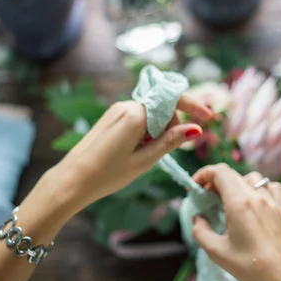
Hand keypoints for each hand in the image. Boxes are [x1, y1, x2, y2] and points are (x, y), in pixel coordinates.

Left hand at [45, 95, 212, 216]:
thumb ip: (171, 142)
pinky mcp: (110, 118)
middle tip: (168, 151)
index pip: (172, 100)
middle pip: (162, 108)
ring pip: (150, 114)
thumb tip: (196, 129)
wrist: (72, 181)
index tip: (209, 117)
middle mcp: (126, 106)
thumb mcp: (145, 161)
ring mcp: (116, 111)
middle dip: (172, 125)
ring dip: (158, 130)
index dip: (192, 106)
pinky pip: (137, 118)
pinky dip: (146, 131)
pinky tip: (138, 151)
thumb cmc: (108, 174)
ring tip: (147, 155)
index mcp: (136, 114)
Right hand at [191, 165, 280, 280]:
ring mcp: (272, 201)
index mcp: (239, 203)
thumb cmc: (248, 267)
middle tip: (207, 197)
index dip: (204, 174)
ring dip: (237, 183)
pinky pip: (271, 187)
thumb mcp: (216, 251)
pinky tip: (255, 201)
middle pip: (233, 174)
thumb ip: (201, 231)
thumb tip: (198, 218)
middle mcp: (256, 196)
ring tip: (230, 200)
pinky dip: (260, 188)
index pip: (220, 172)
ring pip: (252, 178)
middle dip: (216, 181)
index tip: (195, 186)